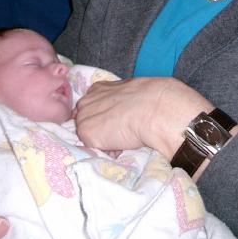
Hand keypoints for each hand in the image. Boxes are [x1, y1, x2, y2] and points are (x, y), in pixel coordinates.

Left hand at [74, 77, 211, 159]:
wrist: (153, 108)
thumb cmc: (150, 97)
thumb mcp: (130, 91)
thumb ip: (117, 99)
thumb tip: (122, 110)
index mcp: (97, 88)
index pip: (92, 107)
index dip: (103, 117)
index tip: (115, 122)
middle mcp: (86, 100)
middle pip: (86, 120)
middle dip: (99, 128)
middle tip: (119, 131)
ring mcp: (84, 117)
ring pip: (89, 135)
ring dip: (102, 140)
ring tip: (122, 137)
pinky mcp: (86, 133)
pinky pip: (94, 147)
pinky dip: (106, 150)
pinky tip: (120, 143)